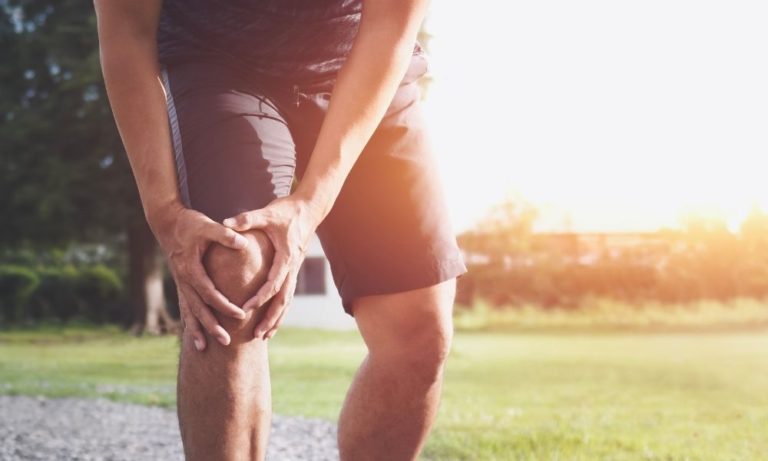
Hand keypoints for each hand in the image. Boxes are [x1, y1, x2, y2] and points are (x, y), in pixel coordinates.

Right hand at [153, 202, 249, 349]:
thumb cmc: (190, 223)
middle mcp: (183, 279)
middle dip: (211, 326)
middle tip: (226, 342)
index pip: (209, 292)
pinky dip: (189, 321)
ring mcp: (180, 283)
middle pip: (197, 308)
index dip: (224, 305)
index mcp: (190, 268)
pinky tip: (193, 334)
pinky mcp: (181, 283)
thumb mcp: (207, 225)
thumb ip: (225, 235)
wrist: (167, 222)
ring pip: (188, 311)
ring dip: (196, 329)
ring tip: (202, 349)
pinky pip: (184, 306)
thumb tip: (243, 242)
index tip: (240, 315)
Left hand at [222, 195, 321, 339]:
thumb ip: (246, 220)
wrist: (309, 208)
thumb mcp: (266, 214)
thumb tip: (225, 223)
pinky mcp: (293, 270)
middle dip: (271, 318)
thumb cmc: (286, 211)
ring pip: (287, 300)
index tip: (246, 308)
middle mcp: (293, 267)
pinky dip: (280, 309)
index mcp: (286, 257)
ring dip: (277, 319)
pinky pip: (287, 294)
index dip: (260, 297)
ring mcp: (295, 270)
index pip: (273, 283)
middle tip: (258, 334)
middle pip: (284, 299)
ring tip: (264, 336)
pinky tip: (272, 320)